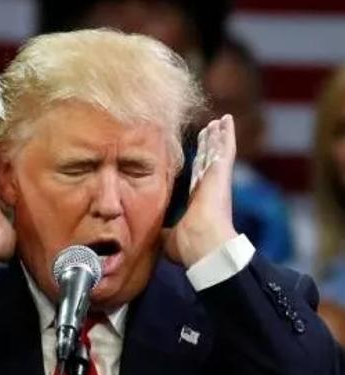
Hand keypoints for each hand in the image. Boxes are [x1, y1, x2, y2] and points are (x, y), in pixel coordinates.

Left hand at [163, 114, 237, 266]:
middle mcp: (209, 190)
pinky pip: (225, 148)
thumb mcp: (170, 238)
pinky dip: (227, 134)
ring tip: (218, 122)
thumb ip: (164, 233)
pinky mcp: (221, 173)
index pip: (198, 179)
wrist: (203, 245)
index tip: (199, 156)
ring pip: (217, 152)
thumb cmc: (189, 246)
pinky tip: (227, 120)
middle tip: (209, 130)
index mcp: (199, 203)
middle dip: (208, 146)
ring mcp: (216, 180)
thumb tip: (154, 236)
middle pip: (208, 162)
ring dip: (217, 136)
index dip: (199, 166)